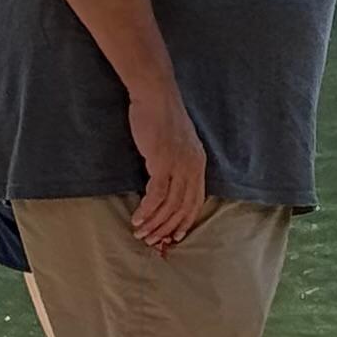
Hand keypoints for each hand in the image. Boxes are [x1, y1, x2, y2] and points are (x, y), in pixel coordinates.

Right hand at [130, 87, 210, 250]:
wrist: (155, 95)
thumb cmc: (161, 117)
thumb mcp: (177, 143)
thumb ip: (176, 163)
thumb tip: (167, 184)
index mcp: (199, 164)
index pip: (196, 202)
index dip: (184, 222)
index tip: (172, 237)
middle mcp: (193, 167)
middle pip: (183, 208)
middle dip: (167, 229)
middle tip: (152, 241)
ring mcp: (179, 165)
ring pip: (169, 205)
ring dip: (154, 223)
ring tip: (140, 234)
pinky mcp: (162, 162)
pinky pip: (156, 195)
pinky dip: (147, 210)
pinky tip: (137, 219)